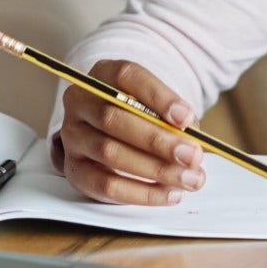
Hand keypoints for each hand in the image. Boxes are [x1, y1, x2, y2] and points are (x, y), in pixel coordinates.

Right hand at [51, 60, 205, 205]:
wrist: (115, 131)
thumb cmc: (144, 114)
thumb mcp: (160, 106)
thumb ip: (176, 120)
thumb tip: (193, 146)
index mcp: (105, 74)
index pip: (127, 76)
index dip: (158, 97)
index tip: (186, 119)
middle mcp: (81, 101)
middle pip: (113, 118)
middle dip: (158, 141)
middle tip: (192, 156)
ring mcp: (73, 136)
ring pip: (109, 152)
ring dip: (154, 169)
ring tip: (188, 178)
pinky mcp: (75, 169)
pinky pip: (104, 185)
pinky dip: (141, 193)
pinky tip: (169, 193)